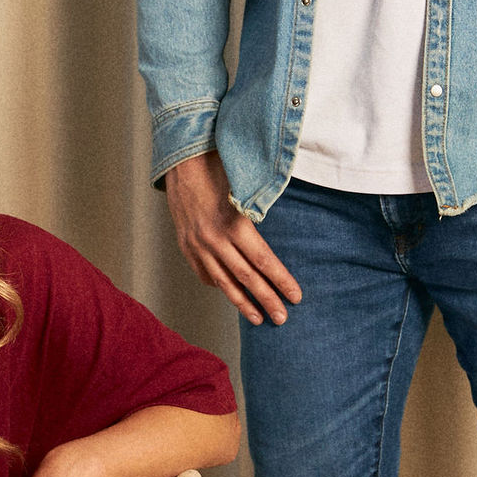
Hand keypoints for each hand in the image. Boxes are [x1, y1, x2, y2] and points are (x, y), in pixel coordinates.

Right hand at [162, 151, 301, 327]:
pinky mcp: (185, 245)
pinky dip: (218, 284)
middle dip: (267, 300)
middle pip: (247, 279)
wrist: (180, 157)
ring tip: (258, 319)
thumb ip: (261, 209)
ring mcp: (197, 245)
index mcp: (234, 225)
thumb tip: (285, 226)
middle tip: (283, 318)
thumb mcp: (245, 185)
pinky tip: (229, 292)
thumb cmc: (218, 165)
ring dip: (243, 303)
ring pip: (224, 282)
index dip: (282, 281)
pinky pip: (204, 272)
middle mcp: (215, 240)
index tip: (296, 296)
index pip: (264, 262)